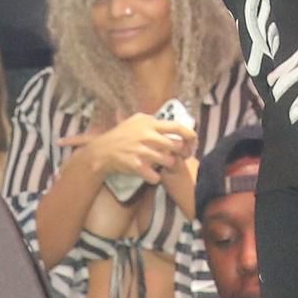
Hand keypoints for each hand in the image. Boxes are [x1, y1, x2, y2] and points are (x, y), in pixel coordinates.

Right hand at [71, 112, 199, 187]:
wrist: (102, 151)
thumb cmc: (121, 134)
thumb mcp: (135, 120)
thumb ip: (153, 120)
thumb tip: (170, 121)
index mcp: (149, 123)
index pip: (175, 126)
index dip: (189, 133)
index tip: (194, 139)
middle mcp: (147, 136)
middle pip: (175, 145)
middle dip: (181, 152)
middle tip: (182, 156)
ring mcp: (141, 151)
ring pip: (168, 161)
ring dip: (169, 164)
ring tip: (165, 164)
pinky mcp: (136, 166)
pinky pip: (155, 176)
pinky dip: (156, 177)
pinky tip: (153, 174)